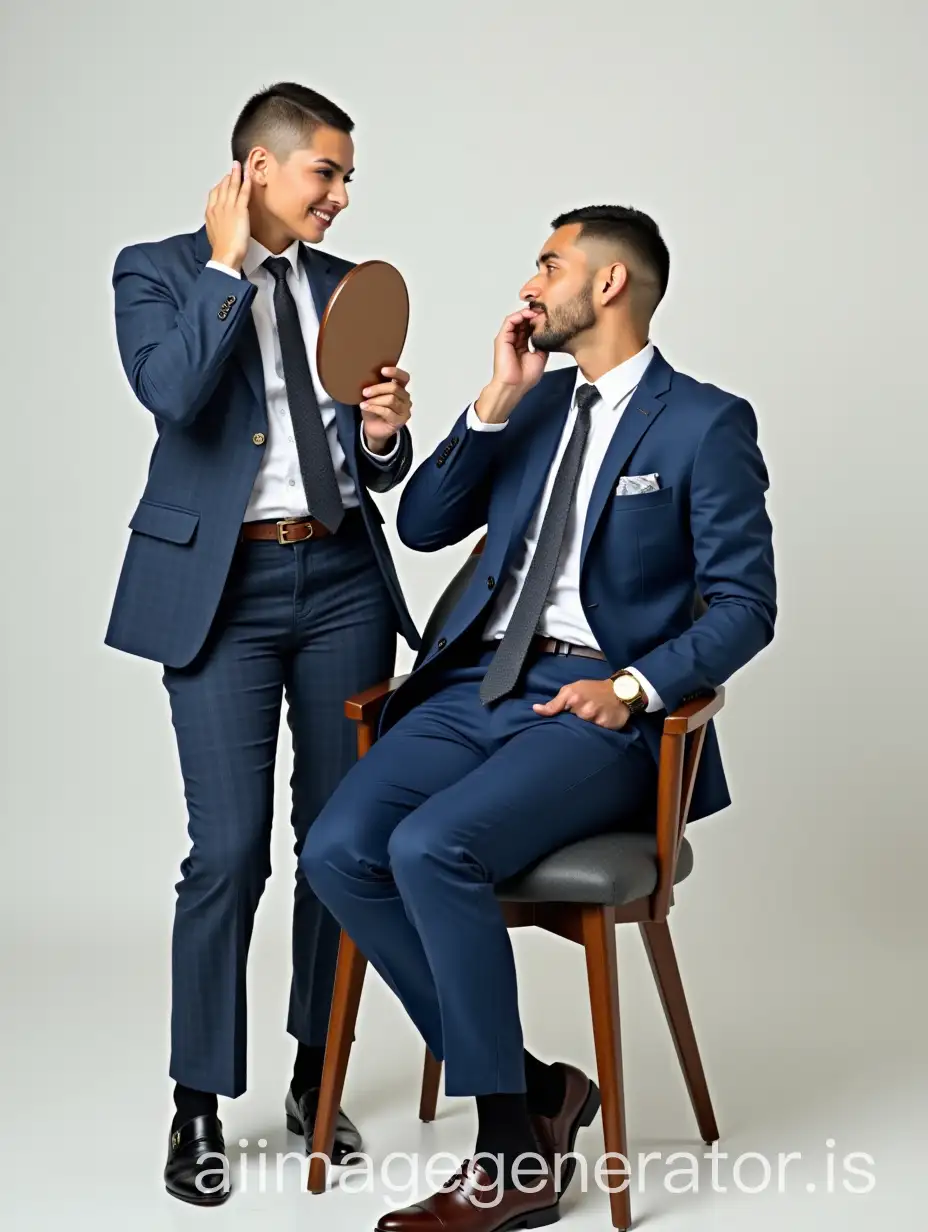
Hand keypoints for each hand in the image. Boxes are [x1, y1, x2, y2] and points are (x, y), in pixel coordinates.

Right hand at [206, 161, 251, 269]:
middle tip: (233, 168)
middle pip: (223, 187)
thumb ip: (216, 224)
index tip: (225, 180)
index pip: (215, 193)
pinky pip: (243, 193)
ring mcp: (229, 207)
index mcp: (211, 213)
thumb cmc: (221, 249)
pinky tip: (248, 176)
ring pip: (232, 186)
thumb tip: (219, 223)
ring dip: (236, 174)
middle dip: (229, 176)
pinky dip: (246, 183)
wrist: (225, 255)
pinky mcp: (240, 211)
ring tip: (238, 166)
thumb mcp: (214, 233)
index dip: (221, 185)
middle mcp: (218, 207)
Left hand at [360, 366, 411, 452]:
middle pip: (395, 388)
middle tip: (365, 392)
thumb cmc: (374, 409)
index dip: (395, 372)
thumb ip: (375, 386)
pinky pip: (387, 412)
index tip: (382, 370)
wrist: (373, 428)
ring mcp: (404, 410)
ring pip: (391, 400)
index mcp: (400, 388)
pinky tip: (365, 407)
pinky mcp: (400, 421)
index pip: (404, 378)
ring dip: (375, 400)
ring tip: (364, 402)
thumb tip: (366, 377)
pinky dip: (374, 408)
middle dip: (378, 389)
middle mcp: (405, 398)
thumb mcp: (373, 395)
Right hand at [474, 308, 548, 422]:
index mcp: (522, 346)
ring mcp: (508, 339)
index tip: (549, 317)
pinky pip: (510, 321)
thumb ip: (542, 344)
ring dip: (527, 313)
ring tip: (538, 311)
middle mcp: (514, 341)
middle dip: (534, 315)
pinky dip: (519, 315)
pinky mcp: (502, 338)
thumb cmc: (524, 378)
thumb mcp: (541, 357)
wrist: (514, 385)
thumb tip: (548, 335)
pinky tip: (529, 315)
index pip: (529, 328)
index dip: (538, 321)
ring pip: (517, 319)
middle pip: (523, 322)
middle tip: (544, 310)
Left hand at [533, 679, 629, 729]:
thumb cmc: (592, 689)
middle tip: (579, 721)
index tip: (563, 722)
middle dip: (573, 725)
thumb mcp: (570, 690)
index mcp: (573, 699)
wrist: (621, 691)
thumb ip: (554, 703)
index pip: (559, 718)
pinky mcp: (607, 727)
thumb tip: (535, 709)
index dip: (560, 721)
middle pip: (571, 727)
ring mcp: (597, 719)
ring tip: (589, 723)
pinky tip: (599, 726)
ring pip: (584, 732)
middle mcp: (584, 711)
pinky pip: (597, 735)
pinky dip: (597, 732)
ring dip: (585, 730)